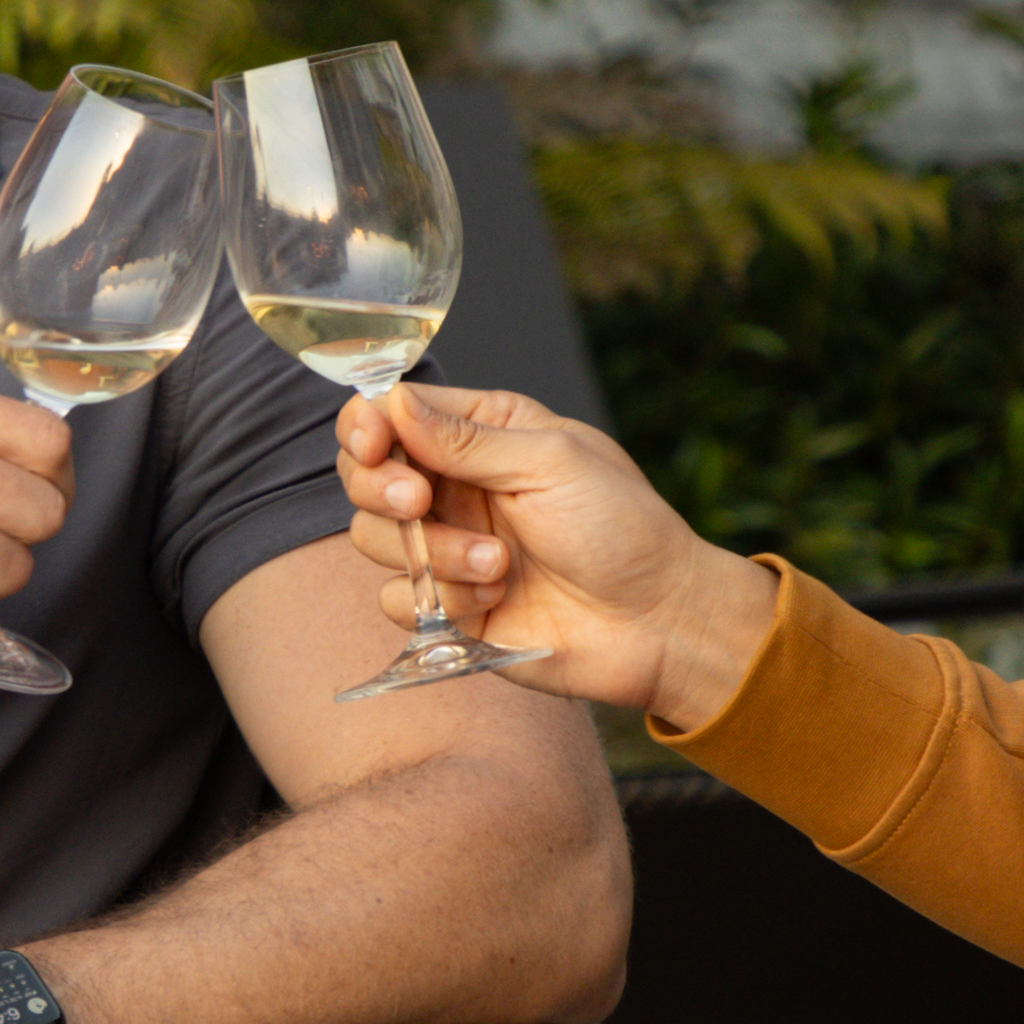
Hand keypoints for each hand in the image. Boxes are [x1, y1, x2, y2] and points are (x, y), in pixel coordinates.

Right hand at [338, 383, 780, 719]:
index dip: (366, 426)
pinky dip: (440, 599)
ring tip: (500, 564)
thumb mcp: (550, 463)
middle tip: (420, 503)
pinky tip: (495, 598)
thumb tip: (393, 401)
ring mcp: (450, 546)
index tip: (373, 444)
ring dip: (434, 553)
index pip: (393, 412)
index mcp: (485, 432)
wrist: (658, 622)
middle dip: (382, 489)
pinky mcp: (449, 606)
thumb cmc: (623, 529)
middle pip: (365, 475)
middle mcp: (458, 486)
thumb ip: (466, 438)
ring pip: (375, 539)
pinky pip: (396, 599)